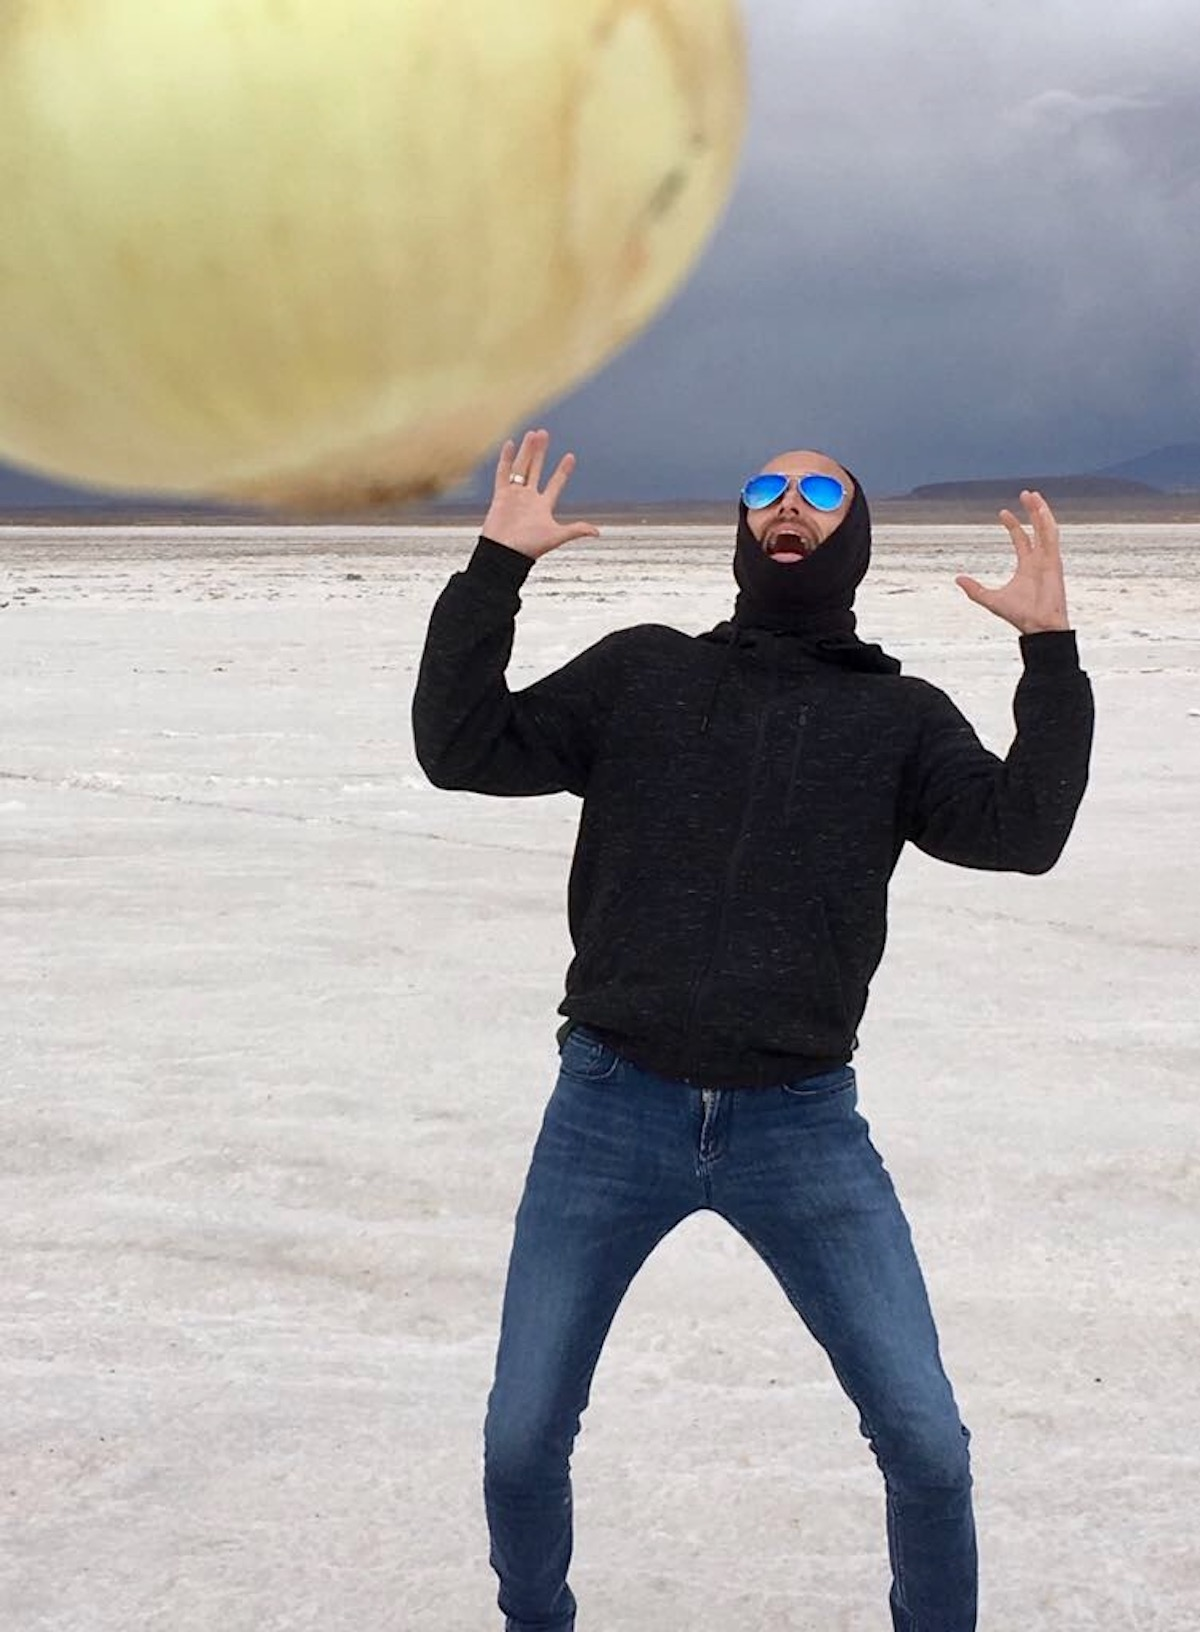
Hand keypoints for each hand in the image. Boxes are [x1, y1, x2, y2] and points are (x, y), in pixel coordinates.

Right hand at [479, 427, 600, 559]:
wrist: (505, 553)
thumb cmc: (529, 548)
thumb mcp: (556, 536)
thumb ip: (575, 530)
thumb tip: (597, 532)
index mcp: (543, 507)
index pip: (556, 484)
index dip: (563, 471)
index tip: (570, 456)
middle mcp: (529, 498)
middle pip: (536, 469)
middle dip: (541, 452)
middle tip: (544, 434)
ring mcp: (515, 495)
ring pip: (521, 467)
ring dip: (527, 451)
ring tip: (532, 434)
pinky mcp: (501, 495)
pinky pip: (503, 473)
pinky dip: (506, 459)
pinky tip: (510, 444)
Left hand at [955, 490, 1070, 634]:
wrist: (1038, 626)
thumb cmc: (1020, 615)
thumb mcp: (991, 599)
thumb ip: (975, 589)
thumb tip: (958, 579)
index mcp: (1027, 566)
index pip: (1021, 539)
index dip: (1013, 524)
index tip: (1003, 512)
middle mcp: (1040, 559)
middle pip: (1037, 529)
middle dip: (1032, 511)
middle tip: (1026, 494)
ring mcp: (1049, 559)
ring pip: (1047, 529)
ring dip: (1041, 511)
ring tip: (1033, 495)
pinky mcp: (1055, 562)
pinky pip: (1052, 538)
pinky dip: (1048, 523)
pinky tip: (1043, 510)